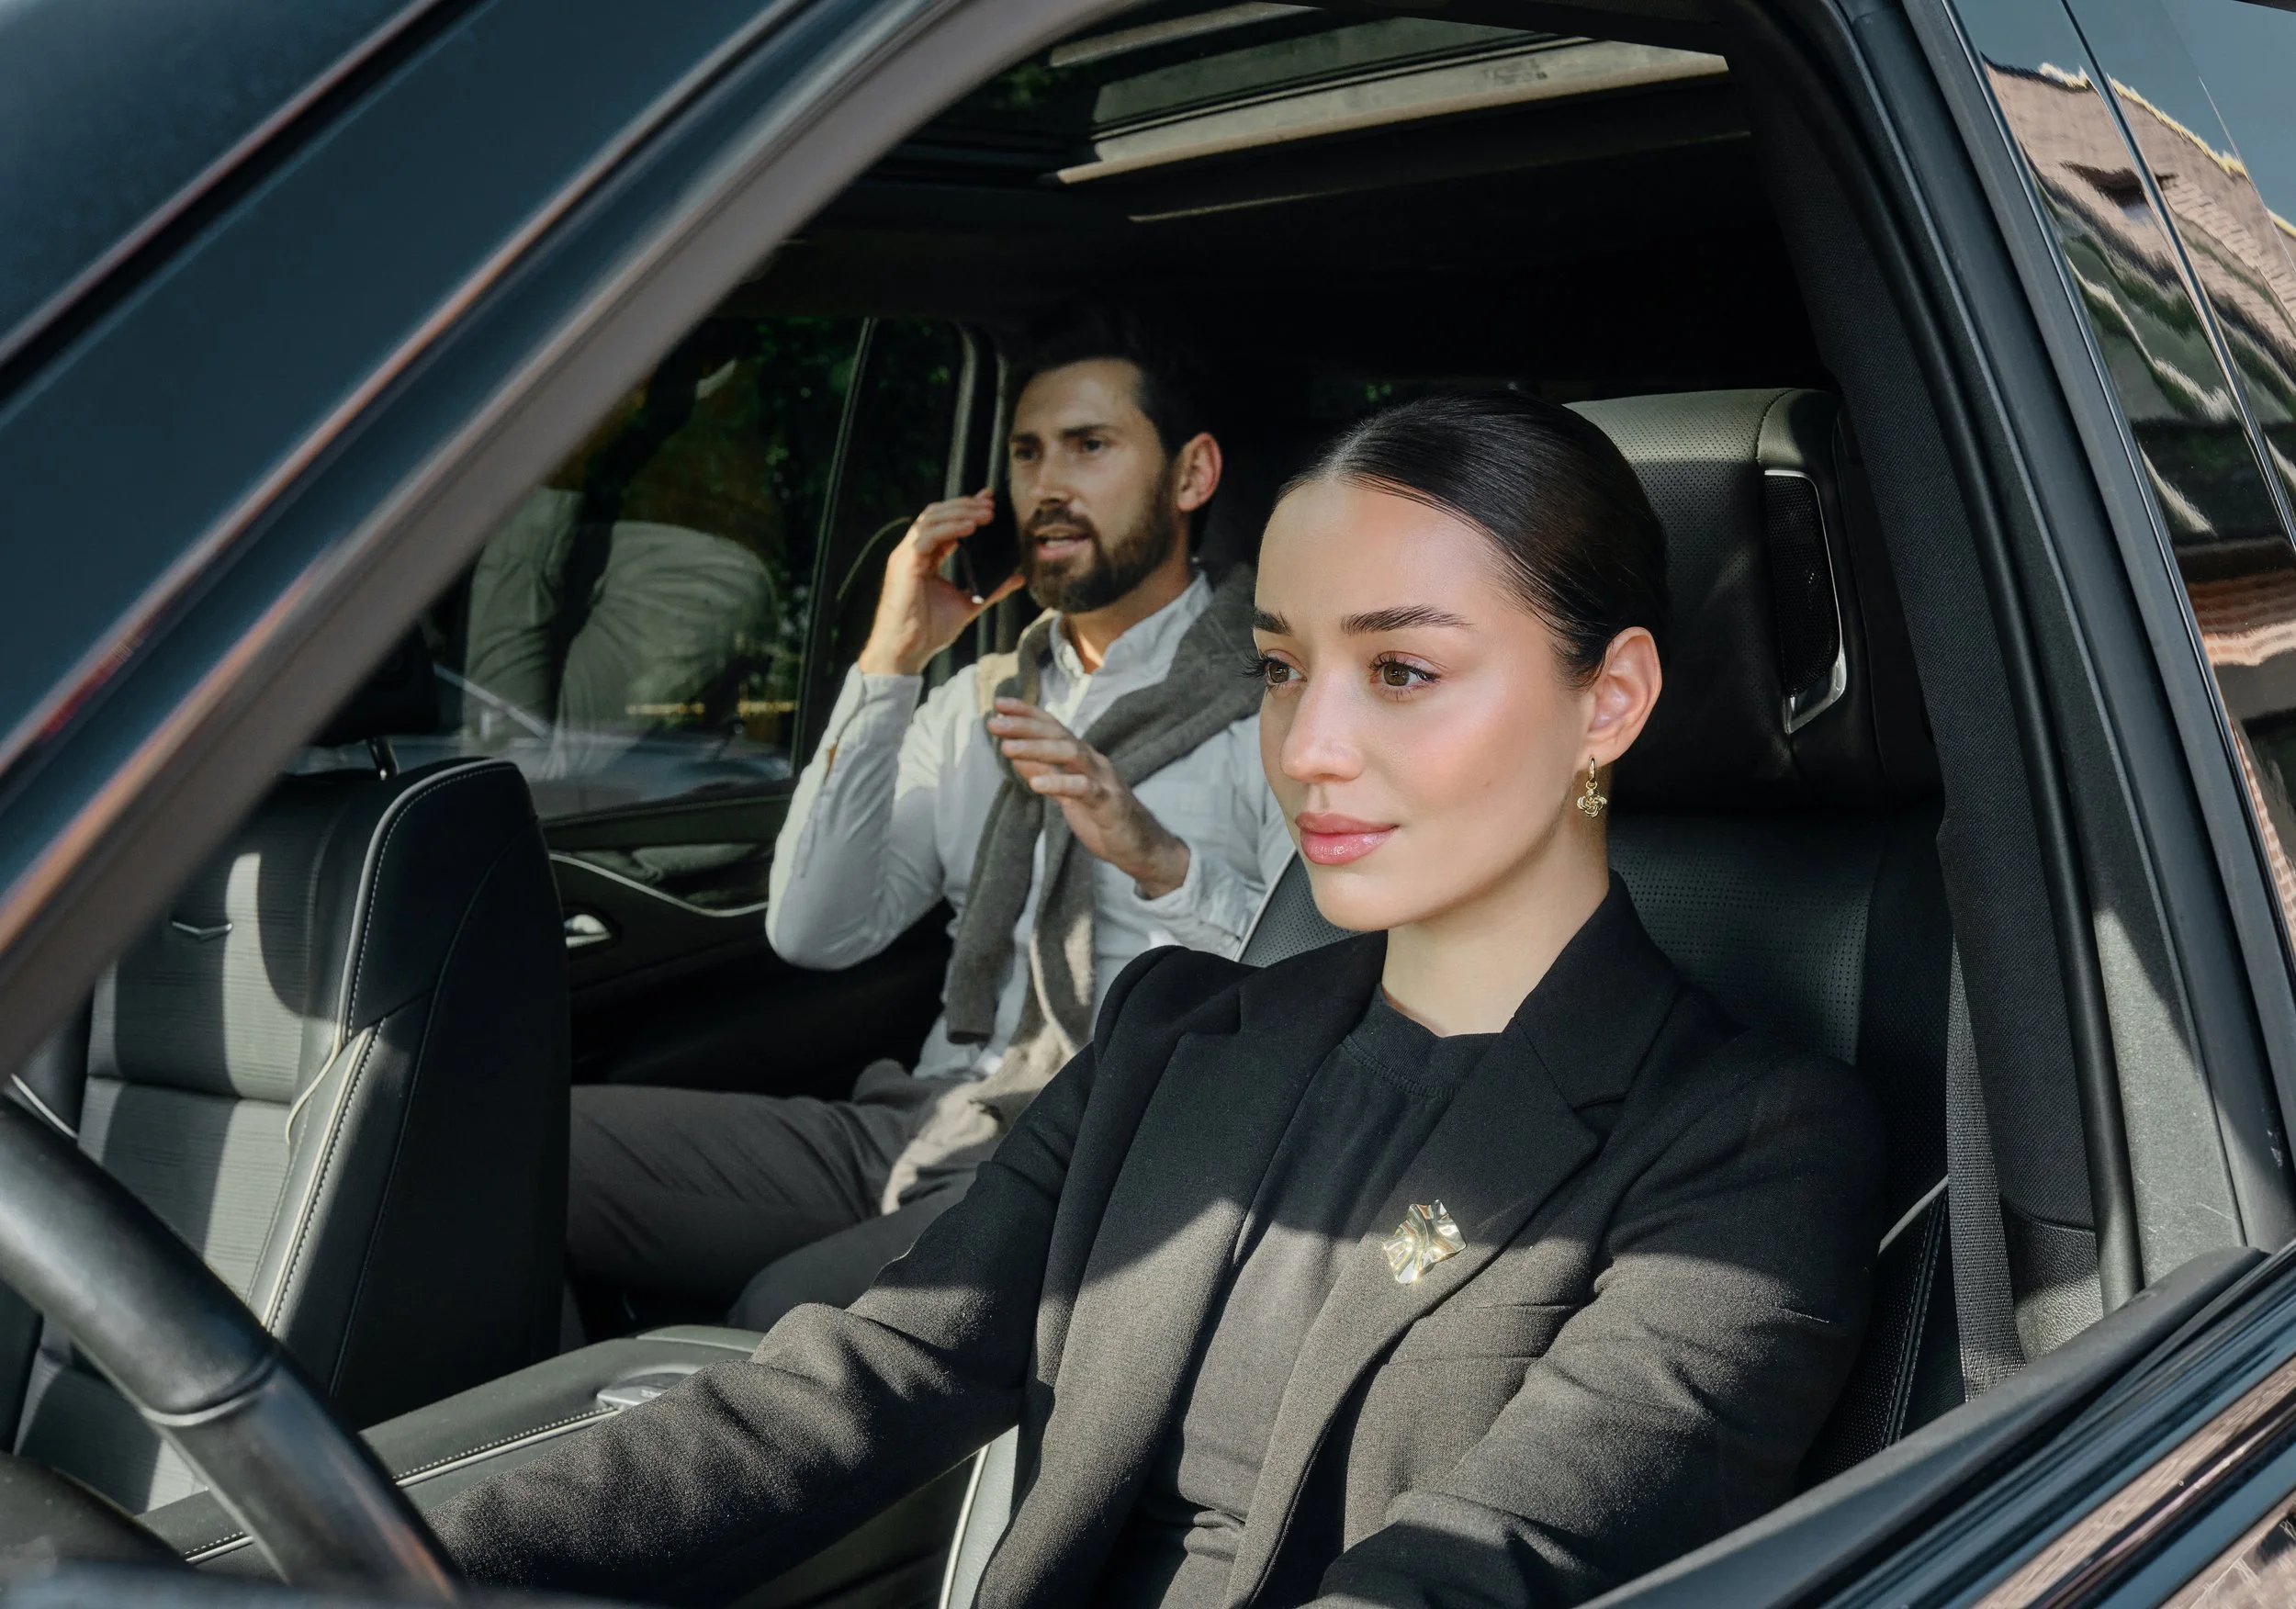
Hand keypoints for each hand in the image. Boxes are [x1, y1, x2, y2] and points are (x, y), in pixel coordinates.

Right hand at [854, 492, 1026, 676]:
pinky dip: (949, 528)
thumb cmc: (929, 631)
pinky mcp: (905, 563)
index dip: (965, 509)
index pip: (944, 523)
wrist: (907, 651)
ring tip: (985, 514)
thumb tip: (1017, 577)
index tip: (989, 502)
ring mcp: (906, 555)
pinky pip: (927, 536)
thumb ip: (992, 588)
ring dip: (960, 512)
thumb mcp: (969, 603)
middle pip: (937, 514)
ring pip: (931, 519)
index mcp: (926, 558)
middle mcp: (914, 552)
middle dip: (964, 505)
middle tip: (990, 504)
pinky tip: (970, 527)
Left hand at [989, 697, 1191, 897]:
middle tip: (995, 722)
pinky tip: (1036, 783)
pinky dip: (1059, 783)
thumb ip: (1045, 770)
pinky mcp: (1109, 803)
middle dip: (1026, 726)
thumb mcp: (1067, 792)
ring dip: (1037, 748)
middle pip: (1059, 735)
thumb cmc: (1103, 817)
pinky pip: (1083, 788)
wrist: (1140, 847)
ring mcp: (1103, 780)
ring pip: (1071, 754)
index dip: (1028, 714)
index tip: (1000, 703)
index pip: (1054, 727)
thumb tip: (1015, 753)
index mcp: (1082, 757)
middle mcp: (1093, 761)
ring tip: (1007, 748)